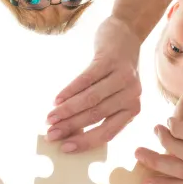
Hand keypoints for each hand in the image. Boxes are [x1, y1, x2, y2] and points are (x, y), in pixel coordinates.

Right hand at [45, 17, 141, 151]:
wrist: (125, 35)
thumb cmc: (115, 72)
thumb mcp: (114, 95)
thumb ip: (98, 112)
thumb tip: (68, 132)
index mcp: (132, 110)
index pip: (107, 132)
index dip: (84, 142)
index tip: (64, 148)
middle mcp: (132, 95)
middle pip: (96, 116)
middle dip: (70, 127)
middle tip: (50, 134)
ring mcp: (123, 77)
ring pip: (90, 99)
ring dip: (67, 110)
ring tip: (50, 118)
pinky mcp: (110, 60)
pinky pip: (86, 79)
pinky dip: (69, 90)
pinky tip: (56, 99)